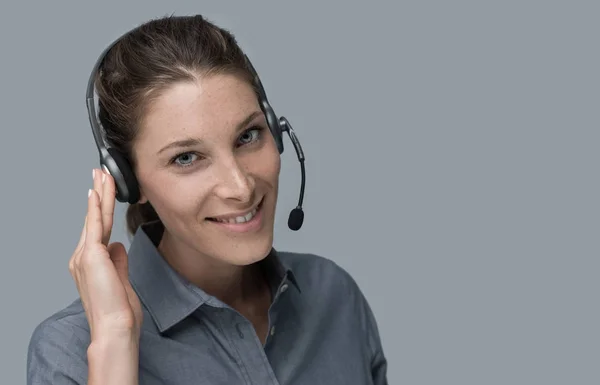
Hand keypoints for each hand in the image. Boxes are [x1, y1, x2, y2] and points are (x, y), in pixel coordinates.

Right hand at [69, 168, 142, 341]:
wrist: (115, 328)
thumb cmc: (119, 312)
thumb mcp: (121, 281)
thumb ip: (118, 262)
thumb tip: (118, 246)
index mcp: (90, 264)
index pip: (97, 229)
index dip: (100, 208)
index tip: (103, 191)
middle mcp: (82, 258)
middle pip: (94, 219)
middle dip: (98, 194)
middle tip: (100, 172)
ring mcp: (85, 256)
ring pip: (95, 218)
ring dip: (100, 193)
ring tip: (102, 173)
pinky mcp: (91, 255)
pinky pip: (95, 226)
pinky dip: (96, 208)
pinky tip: (96, 192)